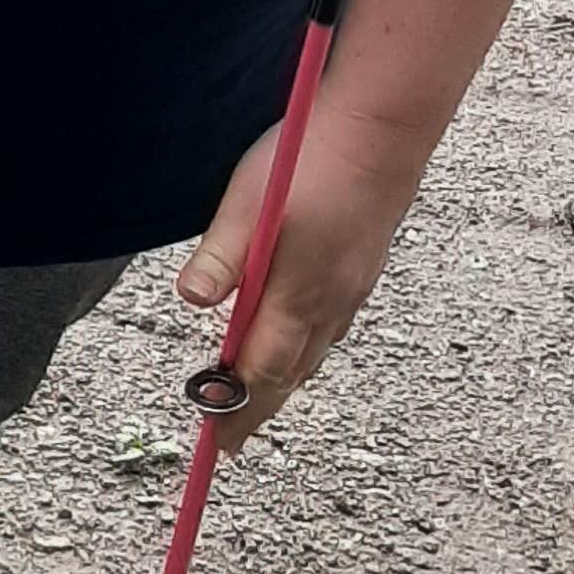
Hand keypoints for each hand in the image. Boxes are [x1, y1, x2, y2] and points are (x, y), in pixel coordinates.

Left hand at [175, 107, 427, 440]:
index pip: (260, 371)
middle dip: (256, 408)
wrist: (382, 133)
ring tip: (255, 401)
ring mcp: (351, 290)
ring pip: (314, 354)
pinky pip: (331, 331)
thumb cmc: (308, 160)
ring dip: (282, 381)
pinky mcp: (362, 272)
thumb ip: (221, 258)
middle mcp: (329, 303)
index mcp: (296, 294)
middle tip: (230, 440)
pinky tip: (296, 346)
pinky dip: (306, 352)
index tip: (216, 440)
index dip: (235, 407)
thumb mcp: (248, 204)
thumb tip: (191, 301)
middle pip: (289, 373)